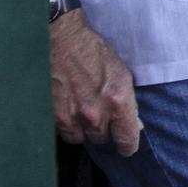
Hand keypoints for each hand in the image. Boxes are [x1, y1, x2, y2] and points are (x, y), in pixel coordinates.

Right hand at [50, 15, 142, 155]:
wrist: (61, 40)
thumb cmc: (94, 53)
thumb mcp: (122, 75)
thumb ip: (127, 102)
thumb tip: (134, 124)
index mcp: (119, 102)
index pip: (127, 140)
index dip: (127, 146)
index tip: (125, 146)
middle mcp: (96, 113)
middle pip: (101, 140)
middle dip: (102, 131)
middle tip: (99, 116)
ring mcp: (72, 116)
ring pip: (81, 139)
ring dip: (82, 129)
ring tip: (81, 111)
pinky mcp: (53, 115)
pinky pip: (63, 132)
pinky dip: (66, 125)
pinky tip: (67, 108)